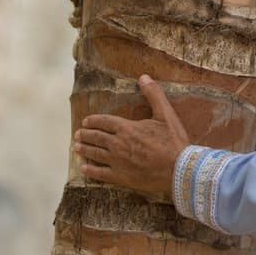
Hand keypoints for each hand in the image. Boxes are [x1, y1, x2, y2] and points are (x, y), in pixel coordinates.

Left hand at [74, 74, 189, 198]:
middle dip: (86, 134)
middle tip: (77, 134)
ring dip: (84, 150)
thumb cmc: (173, 141)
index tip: (86, 121)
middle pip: (97, 137)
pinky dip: (91, 171)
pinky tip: (84, 169)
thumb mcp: (166, 114)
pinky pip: (101, 174)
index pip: (104, 122)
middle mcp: (118, 144)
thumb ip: (154, 94)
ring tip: (76, 147)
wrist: (179, 169)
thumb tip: (144, 77)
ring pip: (95, 154)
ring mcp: (118, 162)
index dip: (94, 121)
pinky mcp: (121, 177)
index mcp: (127, 128)